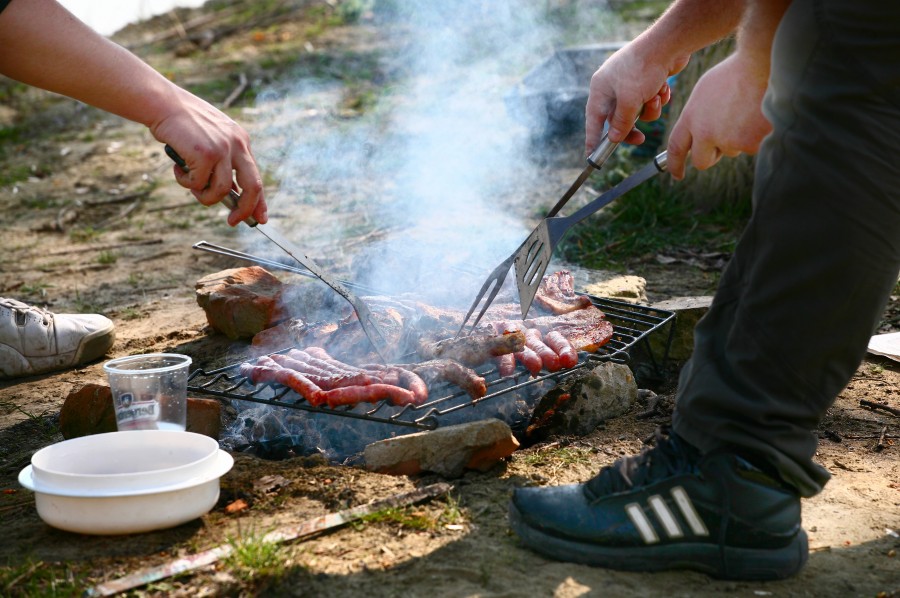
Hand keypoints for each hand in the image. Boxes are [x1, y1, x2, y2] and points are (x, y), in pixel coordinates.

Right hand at [150, 90, 267, 225]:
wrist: (162, 103)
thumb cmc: (182, 124)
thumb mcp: (212, 140)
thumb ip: (224, 162)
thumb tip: (230, 194)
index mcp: (241, 141)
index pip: (257, 177)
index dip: (259, 201)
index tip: (260, 218)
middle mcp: (237, 144)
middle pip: (253, 187)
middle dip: (244, 209)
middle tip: (232, 222)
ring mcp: (222, 149)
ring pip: (221, 191)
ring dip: (203, 195)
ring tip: (189, 182)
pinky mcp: (205, 154)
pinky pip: (198, 184)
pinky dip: (185, 181)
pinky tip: (177, 167)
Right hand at [585, 41, 688, 152]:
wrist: (669, 44)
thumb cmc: (643, 68)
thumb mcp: (629, 101)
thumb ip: (621, 123)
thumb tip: (613, 138)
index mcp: (600, 89)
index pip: (593, 120)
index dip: (593, 138)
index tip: (592, 155)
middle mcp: (612, 86)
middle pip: (617, 119)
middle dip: (631, 126)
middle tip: (640, 138)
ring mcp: (630, 84)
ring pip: (637, 112)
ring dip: (649, 110)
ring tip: (656, 98)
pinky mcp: (646, 82)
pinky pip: (649, 102)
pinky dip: (657, 99)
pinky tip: (663, 87)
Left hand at [666, 53, 771, 179]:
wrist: (761, 64)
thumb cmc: (735, 74)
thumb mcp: (705, 92)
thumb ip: (698, 116)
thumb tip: (698, 136)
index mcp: (692, 118)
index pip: (676, 148)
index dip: (674, 164)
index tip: (677, 174)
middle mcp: (705, 133)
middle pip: (702, 161)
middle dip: (712, 154)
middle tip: (724, 138)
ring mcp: (727, 140)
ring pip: (732, 150)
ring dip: (738, 138)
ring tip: (746, 111)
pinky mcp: (749, 143)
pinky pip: (752, 147)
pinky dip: (756, 136)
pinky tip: (759, 115)